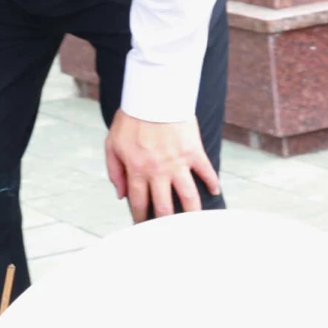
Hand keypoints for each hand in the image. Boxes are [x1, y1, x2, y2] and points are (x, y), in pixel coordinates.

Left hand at [103, 110, 219, 222]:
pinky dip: (212, 183)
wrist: (153, 95)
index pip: (139, 204)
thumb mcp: (112, 144)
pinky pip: (207, 172)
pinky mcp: (194, 152)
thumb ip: (114, 171)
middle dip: (166, 225)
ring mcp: (178, 163)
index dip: (141, 220)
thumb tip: (120, 196)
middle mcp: (158, 171)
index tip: (144, 228)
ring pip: (188, 197)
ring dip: (192, 213)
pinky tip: (214, 192)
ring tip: (194, 223)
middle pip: (164, 208)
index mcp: (136, 170)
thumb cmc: (131, 118)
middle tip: (169, 232)